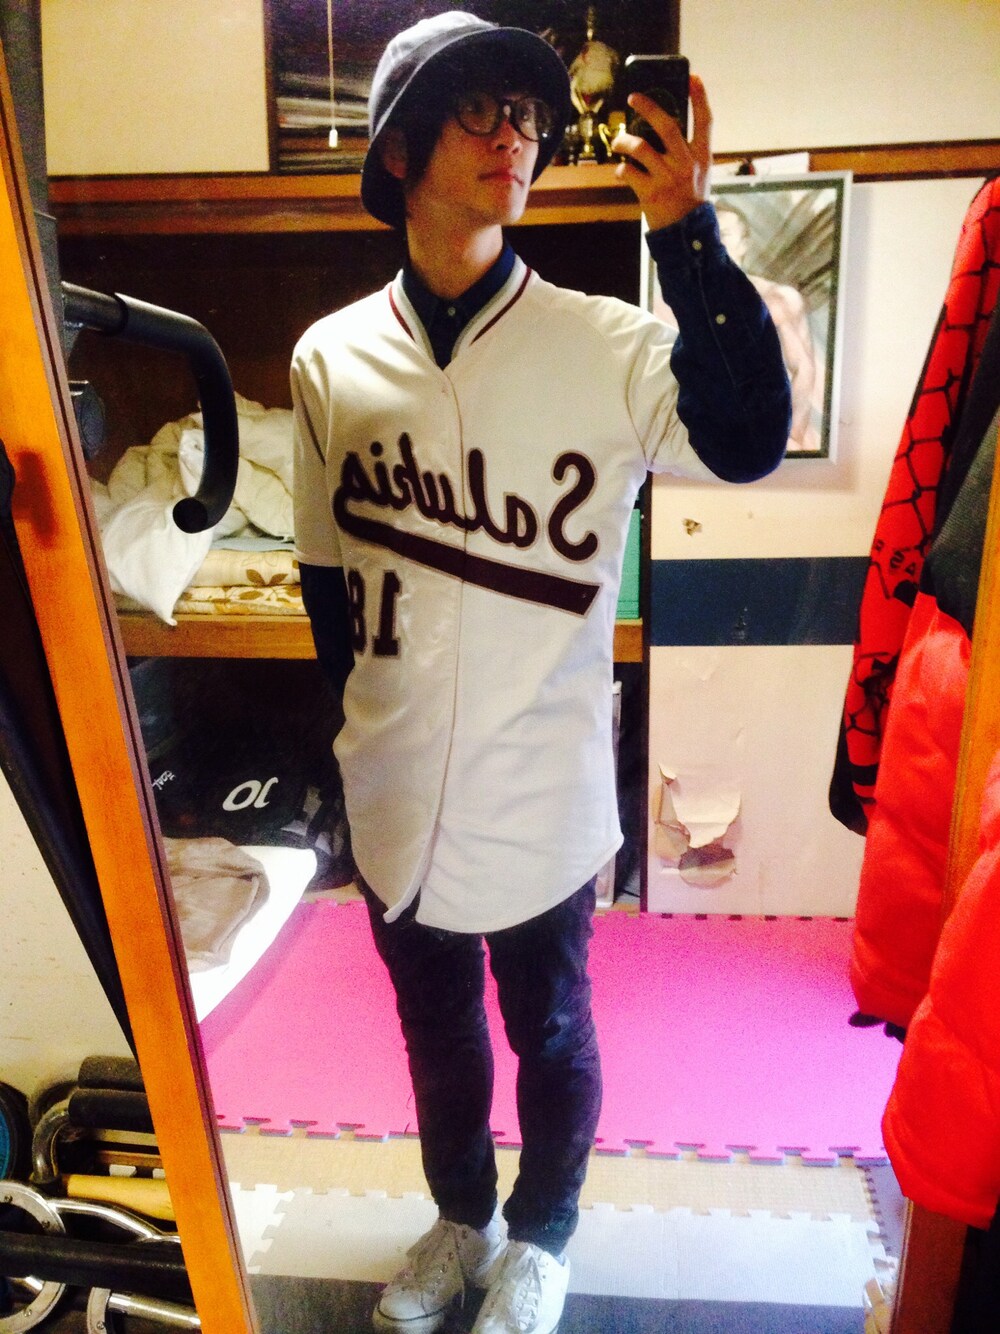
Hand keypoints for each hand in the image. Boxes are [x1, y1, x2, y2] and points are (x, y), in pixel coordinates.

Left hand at [611, 74, 711, 231]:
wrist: (686, 235)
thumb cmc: (690, 200)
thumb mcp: (700, 174)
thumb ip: (688, 152)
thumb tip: (663, 126)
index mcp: (702, 157)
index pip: (705, 121)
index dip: (700, 97)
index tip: (692, 77)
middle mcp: (686, 164)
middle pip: (667, 126)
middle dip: (648, 107)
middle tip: (632, 98)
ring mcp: (667, 178)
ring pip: (640, 147)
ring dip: (624, 141)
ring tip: (618, 141)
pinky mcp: (650, 193)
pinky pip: (628, 172)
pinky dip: (620, 169)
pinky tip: (620, 171)